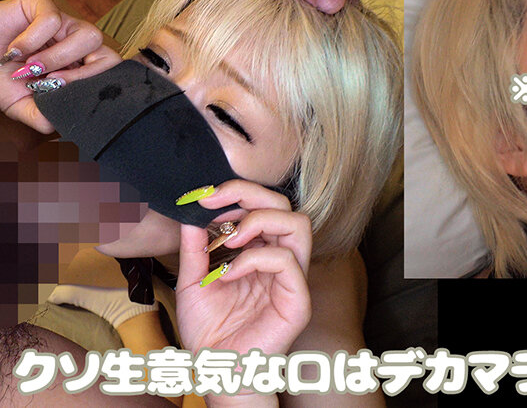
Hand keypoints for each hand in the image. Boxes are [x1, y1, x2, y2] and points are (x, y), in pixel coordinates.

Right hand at [0, 0, 121, 132]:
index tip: (63, 92)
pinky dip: (32, 39)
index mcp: (80, 67)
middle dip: (83, 74)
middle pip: (108, 56)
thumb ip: (42, 117)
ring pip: (88, 35)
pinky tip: (15, 51)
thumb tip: (58, 124)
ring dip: (59, 57)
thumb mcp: (22, 106)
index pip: (110, 74)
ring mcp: (64, 23)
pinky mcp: (42, 4)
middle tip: (53, 81)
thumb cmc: (1, 78)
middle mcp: (78, 45)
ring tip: (32, 67)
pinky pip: (52, 19)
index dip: (94, 84)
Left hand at [176, 179, 311, 355]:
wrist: (214, 370)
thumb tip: (192, 213)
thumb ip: (195, 247)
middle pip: (285, 205)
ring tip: (228, 238)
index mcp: (261, 252)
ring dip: (258, 220)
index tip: (202, 197)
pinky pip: (286, 262)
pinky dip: (254, 259)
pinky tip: (228, 273)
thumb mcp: (192, 279)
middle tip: (214, 202)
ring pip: (297, 224)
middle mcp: (281, 260)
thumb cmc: (209, 330)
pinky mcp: (297, 300)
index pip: (265, 205)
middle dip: (248, 193)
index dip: (237, 192)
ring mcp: (292, 279)